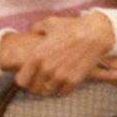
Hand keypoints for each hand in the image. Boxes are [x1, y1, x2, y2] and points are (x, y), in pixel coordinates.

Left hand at [0, 13, 116, 96]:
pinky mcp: (74, 80)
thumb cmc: (72, 26)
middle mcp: (46, 68)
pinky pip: (62, 93)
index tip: (30, 77)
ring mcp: (60, 75)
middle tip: (42, 81)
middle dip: (36, 86)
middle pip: (33, 90)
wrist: (96, 32)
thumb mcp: (50, 23)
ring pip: (47, 93)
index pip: (21, 81)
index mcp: (37, 56)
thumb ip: (37, 28)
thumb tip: (32, 32)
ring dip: (49, 89)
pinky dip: (63, 90)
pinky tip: (64, 82)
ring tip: (53, 83)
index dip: (24, 80)